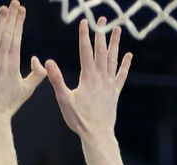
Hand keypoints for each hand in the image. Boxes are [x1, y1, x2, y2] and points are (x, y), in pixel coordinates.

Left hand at [0, 1, 46, 121]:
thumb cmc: (8, 104)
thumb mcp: (27, 90)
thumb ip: (37, 74)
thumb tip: (37, 59)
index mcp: (13, 64)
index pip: (17, 37)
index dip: (19, 22)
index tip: (21, 10)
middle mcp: (0, 60)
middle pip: (7, 33)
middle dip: (11, 16)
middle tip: (15, 3)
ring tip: (4, 8)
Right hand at [45, 18, 131, 139]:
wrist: (97, 134)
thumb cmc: (79, 120)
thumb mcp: (64, 100)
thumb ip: (56, 80)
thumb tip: (48, 62)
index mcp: (88, 77)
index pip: (86, 51)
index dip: (85, 35)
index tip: (85, 21)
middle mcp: (101, 77)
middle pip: (102, 51)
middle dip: (101, 33)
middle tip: (102, 18)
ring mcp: (109, 84)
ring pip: (113, 59)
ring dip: (115, 43)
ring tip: (117, 29)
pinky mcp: (115, 92)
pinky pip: (121, 75)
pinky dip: (125, 65)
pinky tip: (128, 55)